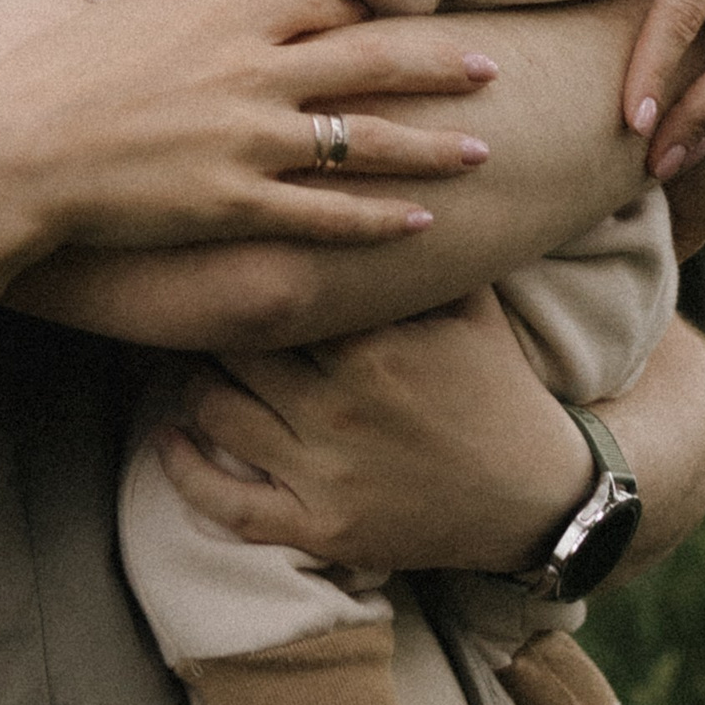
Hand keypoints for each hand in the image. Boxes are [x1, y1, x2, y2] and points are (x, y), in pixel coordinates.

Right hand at [0, 0, 500, 253]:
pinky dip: (379, 217)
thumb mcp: (126, 18)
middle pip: (370, 59)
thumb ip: (189, 11)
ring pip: (366, 139)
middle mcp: (252, 70)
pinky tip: (420, 222)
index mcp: (224, 16)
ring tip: (480, 151)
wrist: (12, 148)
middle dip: (437, 64)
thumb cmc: (56, 79)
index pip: (321, 1)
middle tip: (491, 67)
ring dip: (430, 146)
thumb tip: (216, 3)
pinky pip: (327, 212)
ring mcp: (249, 138)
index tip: (400, 21)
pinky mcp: (235, 202)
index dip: (365, 12)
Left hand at [146, 290, 591, 572]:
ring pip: (217, 412)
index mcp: (374, 346)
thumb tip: (398, 176)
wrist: (537, 497)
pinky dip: (185, 472)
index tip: (210, 249)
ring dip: (189, 384)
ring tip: (178, 359)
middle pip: (234, 348)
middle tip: (182, 300)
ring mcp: (326, 473)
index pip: (276, 295)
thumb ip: (425, 252)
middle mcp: (341, 406)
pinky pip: (227, 505)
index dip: (239, 271)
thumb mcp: (474, 309)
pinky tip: (167, 439)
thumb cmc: (499, 390)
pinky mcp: (320, 528)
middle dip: (206, 323)